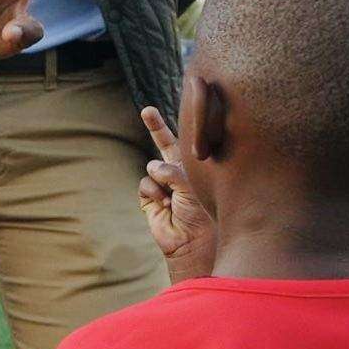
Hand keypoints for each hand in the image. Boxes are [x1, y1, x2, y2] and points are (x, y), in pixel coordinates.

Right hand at [135, 107, 214, 281]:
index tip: (180, 107)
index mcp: (196, 168)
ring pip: (152, 168)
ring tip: (176, 198)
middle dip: (155, 127)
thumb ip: (173, 171)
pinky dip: (154, 194)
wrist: (194, 241)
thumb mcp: (194, 185)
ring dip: (163, 180)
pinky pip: (145, 184)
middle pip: (164, 145)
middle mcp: (178, 172)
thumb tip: (152, 168)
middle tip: (147, 110)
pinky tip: (165, 206)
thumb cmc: (203, 212)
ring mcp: (162, 185)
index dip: (181, 125)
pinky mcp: (149, 198)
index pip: (188, 142)